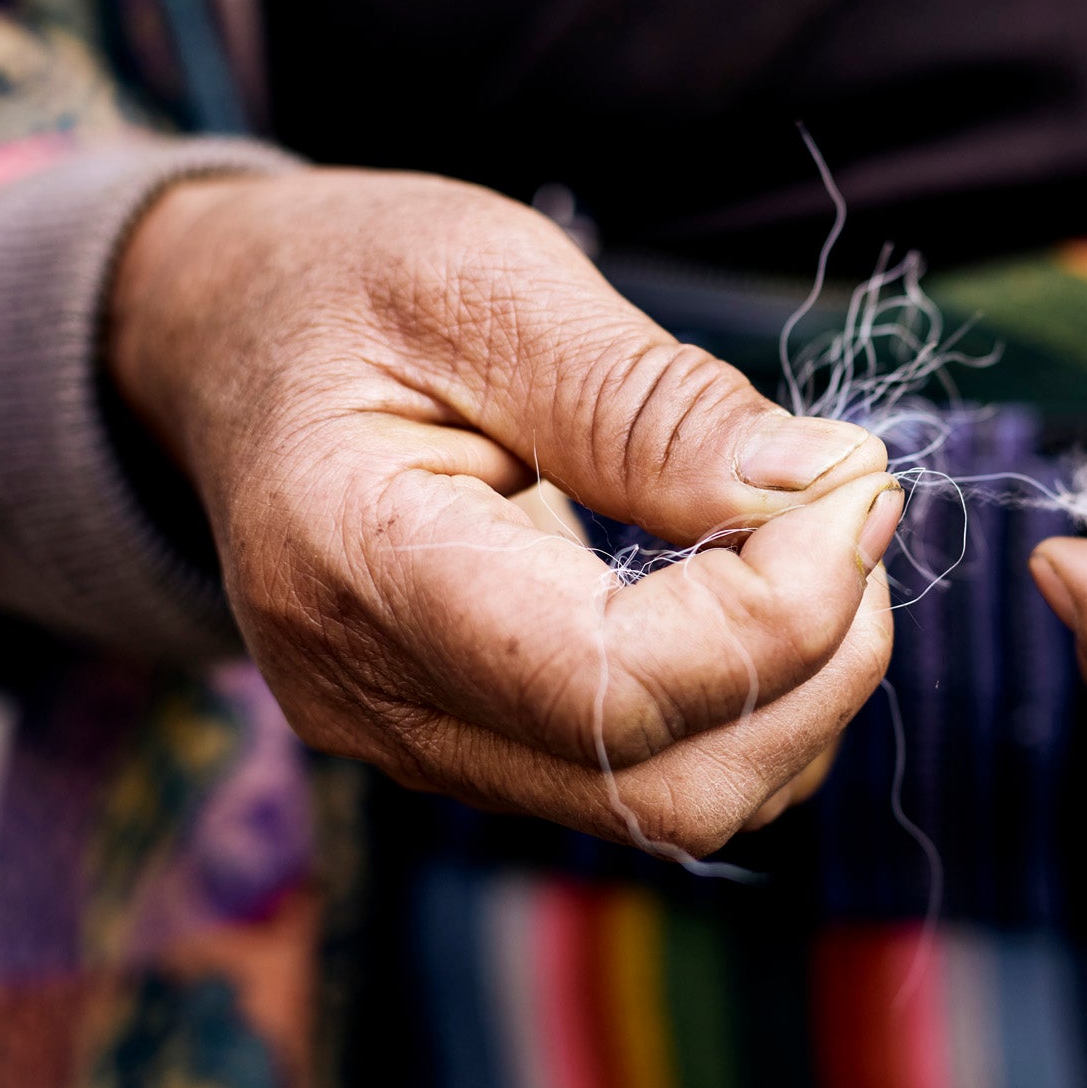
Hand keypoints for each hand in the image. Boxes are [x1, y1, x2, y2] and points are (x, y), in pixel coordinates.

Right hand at [109, 168, 902, 854]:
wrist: (233, 344)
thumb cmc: (349, 286)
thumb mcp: (487, 282)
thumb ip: (648, 401)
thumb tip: (824, 486)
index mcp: (349, 561)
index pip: (605, 684)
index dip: (774, 608)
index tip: (852, 485)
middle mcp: (372, 697)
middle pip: (657, 784)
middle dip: (810, 664)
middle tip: (853, 511)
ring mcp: (418, 743)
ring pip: (672, 806)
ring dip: (797, 691)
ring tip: (815, 540)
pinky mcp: (473, 747)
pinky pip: (651, 780)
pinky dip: (752, 705)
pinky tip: (758, 590)